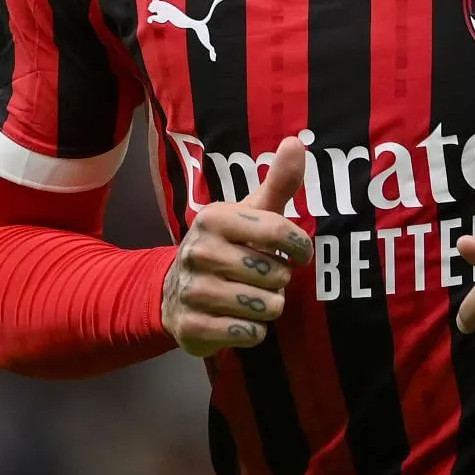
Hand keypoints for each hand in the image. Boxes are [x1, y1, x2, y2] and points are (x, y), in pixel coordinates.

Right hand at [161, 136, 312, 356]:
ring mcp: (193, 290)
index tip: (297, 253)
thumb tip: (296, 142)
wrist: (175, 291)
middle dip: (279, 280)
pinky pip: (249, 333)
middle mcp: (199, 251)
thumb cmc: (228, 246)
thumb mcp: (251, 214)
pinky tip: (240, 319)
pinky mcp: (192, 327)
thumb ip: (278, 182)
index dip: (299, 247)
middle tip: (263, 276)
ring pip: (266, 306)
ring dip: (269, 306)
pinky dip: (253, 330)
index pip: (278, 231)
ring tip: (253, 296)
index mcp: (215, 218)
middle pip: (276, 274)